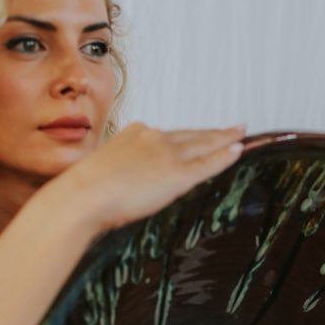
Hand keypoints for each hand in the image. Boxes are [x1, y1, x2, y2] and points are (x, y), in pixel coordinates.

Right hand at [57, 122, 245, 236]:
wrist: (83, 196)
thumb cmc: (84, 192)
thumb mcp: (103, 171)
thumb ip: (121, 170)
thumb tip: (123, 181)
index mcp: (135, 134)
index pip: (170, 135)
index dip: (190, 135)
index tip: (202, 133)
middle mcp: (154, 138)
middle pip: (192, 135)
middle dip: (215, 132)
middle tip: (236, 127)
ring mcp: (167, 155)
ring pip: (204, 144)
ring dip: (225, 139)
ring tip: (242, 135)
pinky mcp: (176, 175)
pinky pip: (207, 163)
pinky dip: (224, 156)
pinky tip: (238, 150)